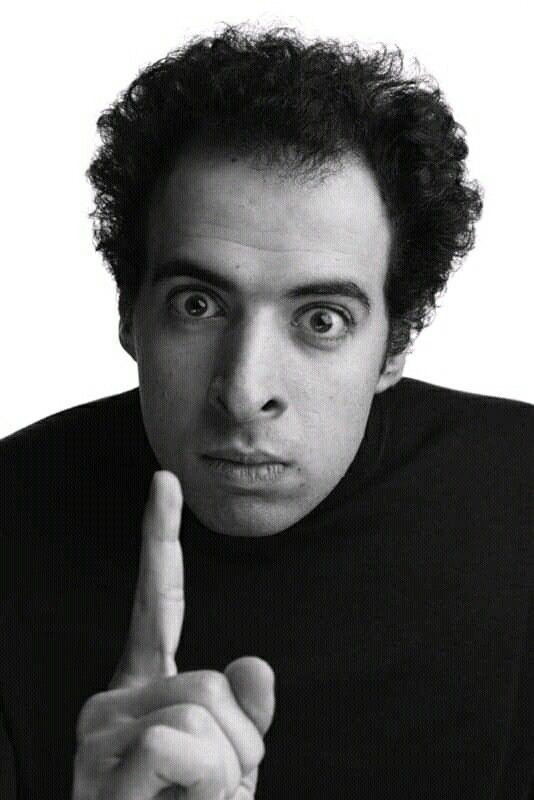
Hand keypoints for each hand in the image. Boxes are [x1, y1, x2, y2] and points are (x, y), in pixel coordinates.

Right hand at [72, 470, 274, 798]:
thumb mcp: (233, 767)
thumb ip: (245, 714)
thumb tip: (256, 665)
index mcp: (143, 689)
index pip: (155, 601)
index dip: (160, 538)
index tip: (164, 480)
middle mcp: (111, 699)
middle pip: (214, 678)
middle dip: (241, 742)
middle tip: (215, 790)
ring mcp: (100, 730)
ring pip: (204, 707)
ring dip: (227, 769)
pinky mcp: (100, 764)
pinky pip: (184, 743)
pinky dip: (207, 784)